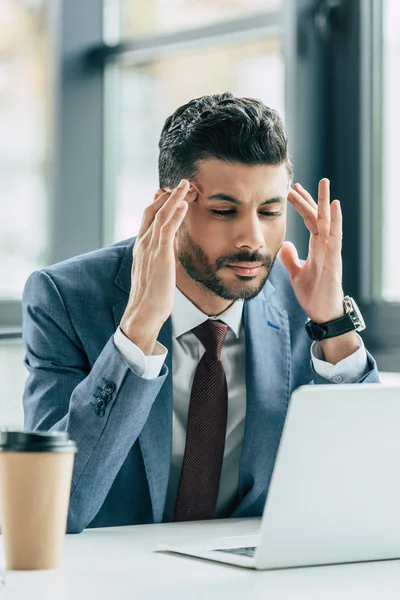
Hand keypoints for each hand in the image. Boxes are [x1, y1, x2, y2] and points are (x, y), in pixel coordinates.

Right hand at [120, 179, 194, 353]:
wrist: (143, 313)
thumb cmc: (150, 299)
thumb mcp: (153, 275)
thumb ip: (158, 262)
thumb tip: (166, 257)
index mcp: (140, 248)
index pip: (148, 219)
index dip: (159, 204)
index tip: (169, 194)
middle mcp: (142, 244)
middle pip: (152, 211)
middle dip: (166, 195)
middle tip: (180, 183)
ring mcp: (149, 248)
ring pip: (160, 214)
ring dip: (174, 198)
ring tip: (186, 185)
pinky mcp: (159, 254)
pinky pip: (167, 227)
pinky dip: (175, 212)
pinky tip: (184, 203)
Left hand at [280, 179, 359, 363]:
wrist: (322, 313)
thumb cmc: (313, 294)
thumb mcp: (295, 273)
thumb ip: (290, 259)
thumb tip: (284, 245)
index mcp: (317, 247)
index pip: (309, 221)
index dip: (300, 206)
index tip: (290, 192)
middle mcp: (325, 246)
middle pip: (317, 217)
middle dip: (308, 199)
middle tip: (296, 183)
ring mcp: (331, 251)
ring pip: (328, 222)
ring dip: (324, 203)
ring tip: (323, 184)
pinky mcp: (334, 260)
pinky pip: (335, 237)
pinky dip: (335, 220)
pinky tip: (334, 206)